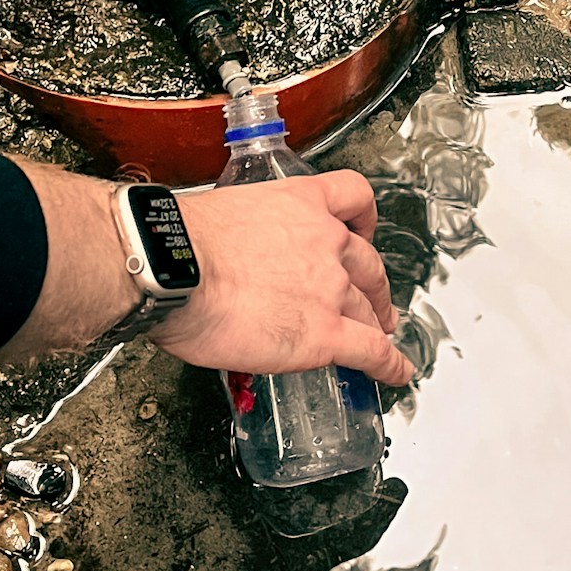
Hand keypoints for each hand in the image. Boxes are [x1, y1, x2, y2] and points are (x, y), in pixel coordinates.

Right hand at [0, 159, 413, 385]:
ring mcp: (331, 288)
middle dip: (373, 285)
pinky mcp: (326, 334)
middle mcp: (326, 241)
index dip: (364, 220)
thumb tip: (232, 259)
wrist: (175, 268)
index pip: (353, 197)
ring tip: (381, 338)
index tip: (364, 234)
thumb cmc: (180, 244)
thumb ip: (248, 235)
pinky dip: (389, 364)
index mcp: (301, 203)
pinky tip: (396, 372)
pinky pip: (371, 351)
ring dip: (378, 324)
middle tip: (374, 301)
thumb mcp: (223, 217)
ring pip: (369, 308)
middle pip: (368, 264)